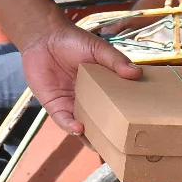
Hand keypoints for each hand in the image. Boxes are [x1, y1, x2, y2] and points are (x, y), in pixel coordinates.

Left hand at [19, 17, 140, 134]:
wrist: (44, 36)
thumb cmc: (72, 40)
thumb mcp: (98, 49)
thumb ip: (115, 61)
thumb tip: (137, 73)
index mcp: (100, 86)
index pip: (114, 105)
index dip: (123, 115)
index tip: (137, 126)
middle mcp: (86, 98)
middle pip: (98, 120)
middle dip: (107, 134)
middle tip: (120, 145)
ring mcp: (70, 103)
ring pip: (82, 125)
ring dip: (89, 137)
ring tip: (101, 145)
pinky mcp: (54, 105)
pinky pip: (63, 120)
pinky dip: (70, 126)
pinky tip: (80, 127)